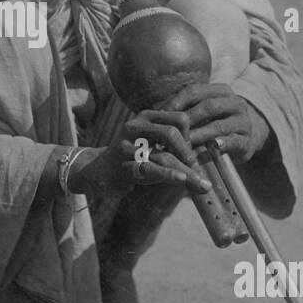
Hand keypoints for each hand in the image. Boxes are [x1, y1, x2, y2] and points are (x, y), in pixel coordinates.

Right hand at [67, 111, 215, 199]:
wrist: (97, 172)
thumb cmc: (131, 159)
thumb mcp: (152, 148)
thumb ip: (174, 149)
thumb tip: (205, 160)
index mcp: (146, 117)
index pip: (179, 118)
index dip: (192, 135)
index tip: (193, 153)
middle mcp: (135, 127)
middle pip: (171, 133)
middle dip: (188, 152)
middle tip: (195, 168)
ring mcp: (128, 146)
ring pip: (163, 155)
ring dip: (185, 171)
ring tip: (200, 185)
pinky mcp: (123, 166)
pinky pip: (149, 169)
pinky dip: (168, 175)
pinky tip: (181, 180)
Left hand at [158, 81, 270, 161]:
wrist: (247, 137)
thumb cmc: (216, 122)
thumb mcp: (204, 112)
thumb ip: (186, 111)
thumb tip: (156, 116)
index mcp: (222, 91)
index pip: (195, 91)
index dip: (177, 102)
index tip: (161, 115)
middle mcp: (236, 103)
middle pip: (209, 106)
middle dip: (188, 119)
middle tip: (171, 132)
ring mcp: (243, 122)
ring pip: (220, 126)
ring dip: (200, 135)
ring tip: (185, 143)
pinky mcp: (248, 141)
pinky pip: (235, 141)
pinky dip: (223, 144)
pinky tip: (214, 147)